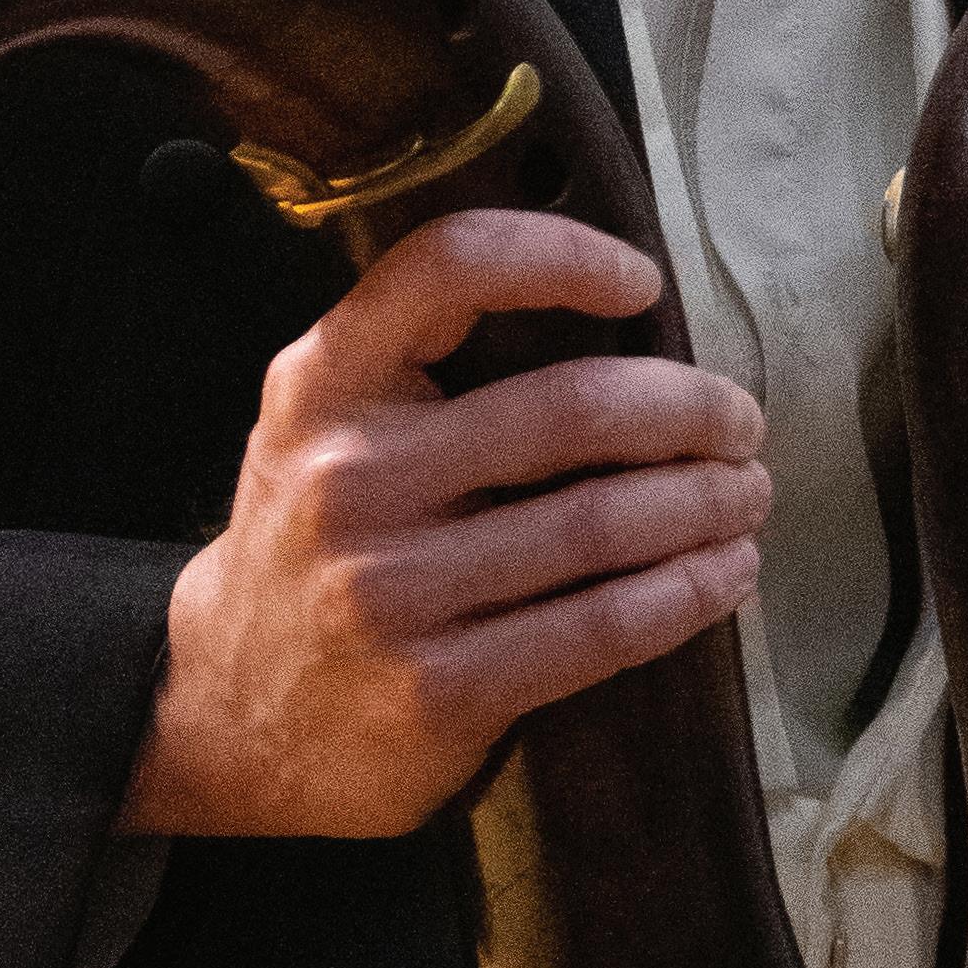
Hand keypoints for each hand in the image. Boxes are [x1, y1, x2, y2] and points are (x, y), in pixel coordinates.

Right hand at [116, 208, 770, 838]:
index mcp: (323, 380)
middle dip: (689, 410)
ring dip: (705, 505)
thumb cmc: (311, 537)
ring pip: (601, 525)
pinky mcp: (437, 693)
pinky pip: (598, 630)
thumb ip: (422, 354)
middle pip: (570, 410)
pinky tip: (721, 575)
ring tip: (747, 494)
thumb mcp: (322, 417)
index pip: (452, 268)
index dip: (565, 257)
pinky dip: (684, 596)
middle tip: (741, 420)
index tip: (644, 282)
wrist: (220, 710)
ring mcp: (391, 592)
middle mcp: (350, 477)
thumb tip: (618, 313)